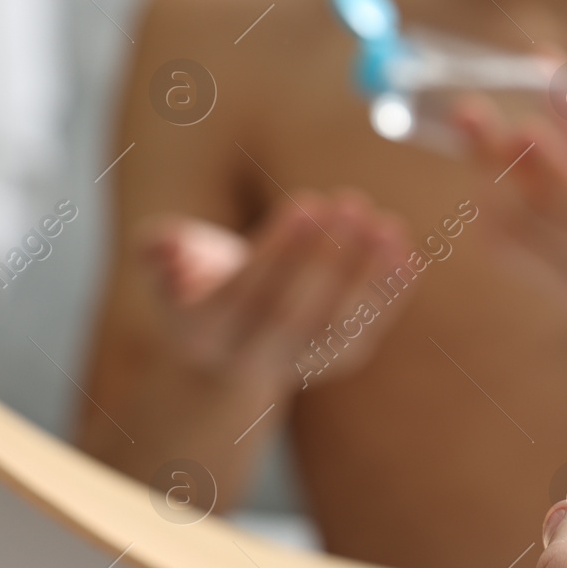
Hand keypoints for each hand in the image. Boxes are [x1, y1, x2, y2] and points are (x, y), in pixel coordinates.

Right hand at [137, 189, 407, 393]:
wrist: (231, 341)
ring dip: (367, 277)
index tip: (308, 202)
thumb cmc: (198, 283)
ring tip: (387, 225)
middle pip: (295, 314)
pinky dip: (390, 294)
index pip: (246, 293)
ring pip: (339, 328)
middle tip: (350, 203)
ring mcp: (300, 365)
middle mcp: (251, 359)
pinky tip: (406, 252)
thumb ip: (160, 249)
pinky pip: (368, 330)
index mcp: (204, 333)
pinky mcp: (339, 360)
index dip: (279, 249)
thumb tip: (165, 243)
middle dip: (326, 258)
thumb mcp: (166, 266)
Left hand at [457, 97, 566, 326]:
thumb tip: (543, 59)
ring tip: (469, 132)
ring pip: (523, 234)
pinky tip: (481, 181)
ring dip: (490, 178)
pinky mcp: (561, 293)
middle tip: (470, 114)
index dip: (557, 169)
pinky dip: (492, 213)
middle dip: (503, 163)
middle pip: (549, 216)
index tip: (525, 125)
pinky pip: (512, 254)